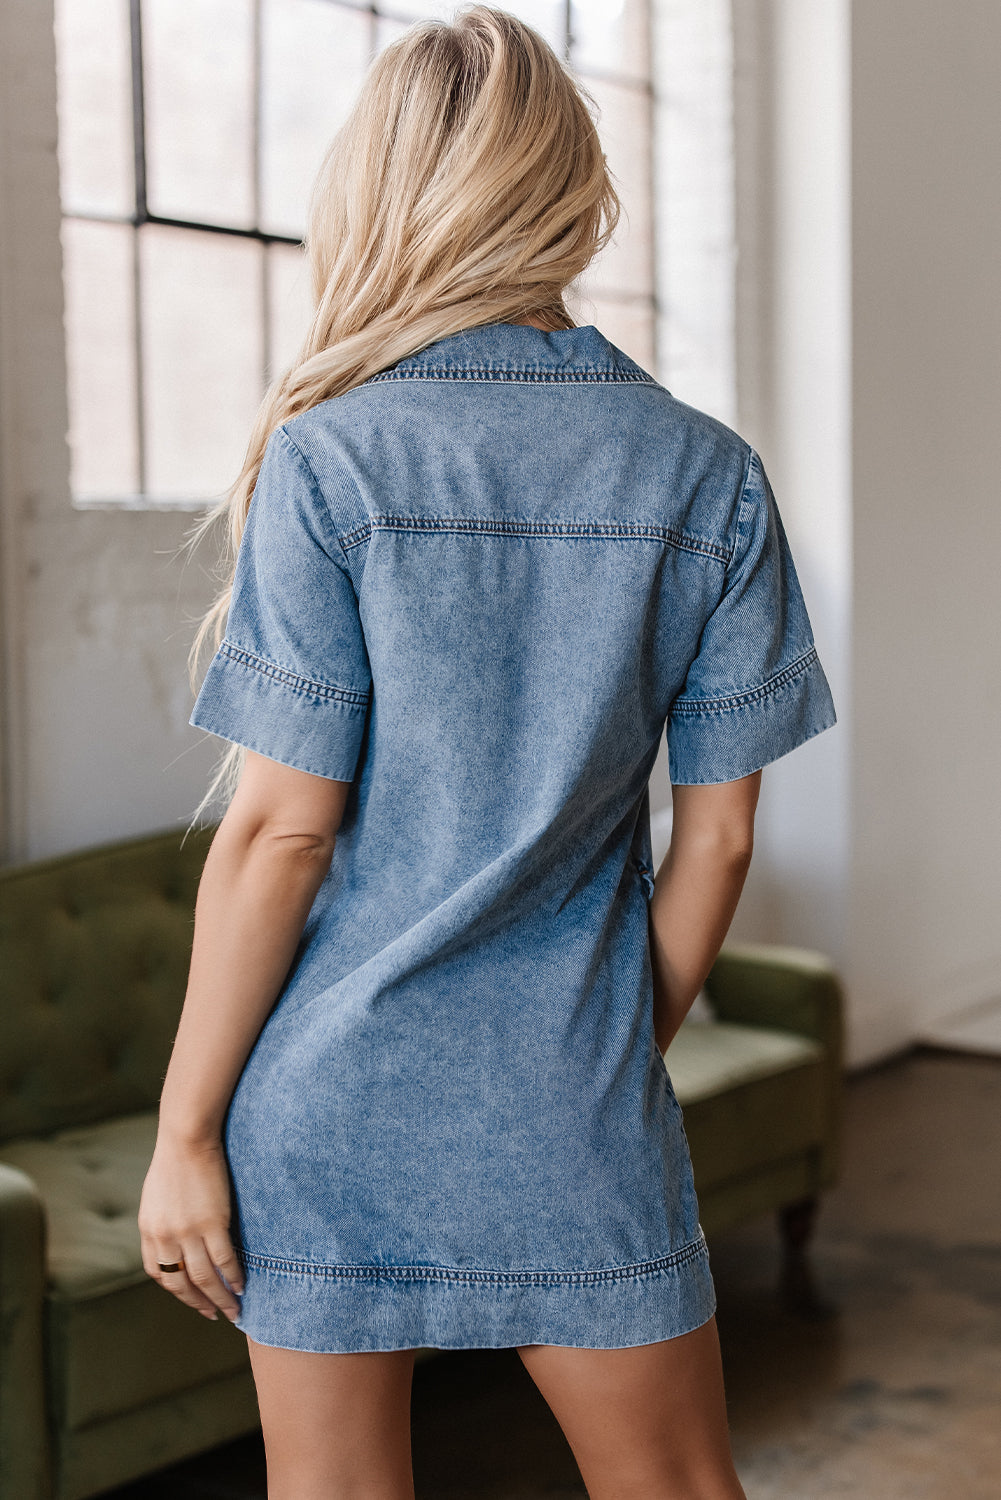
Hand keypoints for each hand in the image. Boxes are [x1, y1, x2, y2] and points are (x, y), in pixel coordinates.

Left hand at [138, 1134, 244, 1321]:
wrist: (187, 1138)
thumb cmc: (174, 1160)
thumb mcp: (156, 1197)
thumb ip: (162, 1221)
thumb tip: (174, 1239)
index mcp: (149, 1231)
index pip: (159, 1273)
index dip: (176, 1290)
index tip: (191, 1297)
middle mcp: (165, 1238)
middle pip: (182, 1283)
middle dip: (199, 1303)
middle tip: (213, 1315)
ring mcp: (188, 1233)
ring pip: (205, 1279)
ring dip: (220, 1299)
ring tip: (234, 1310)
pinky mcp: (212, 1223)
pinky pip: (224, 1260)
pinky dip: (234, 1277)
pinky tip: (242, 1286)